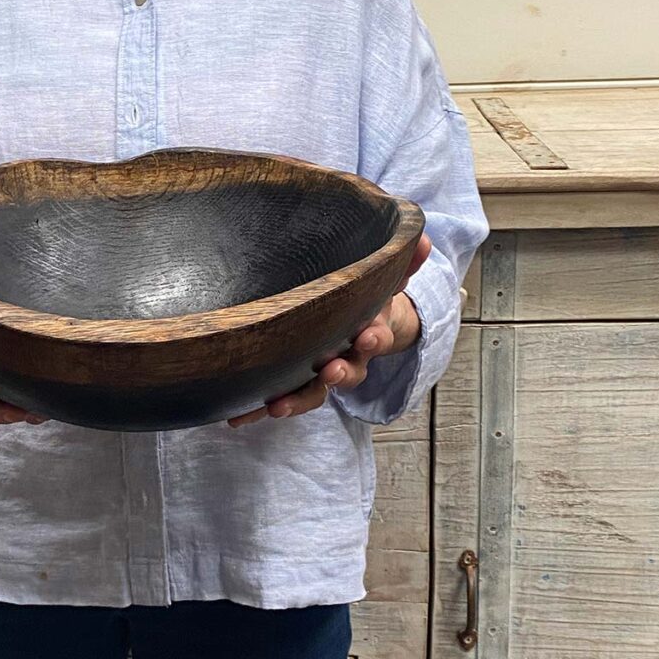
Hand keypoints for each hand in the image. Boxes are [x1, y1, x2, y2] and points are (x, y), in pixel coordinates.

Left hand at [228, 234, 431, 428]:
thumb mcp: (384, 284)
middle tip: (331, 372)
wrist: (358, 333)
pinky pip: (275, 398)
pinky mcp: (291, 384)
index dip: (375, 338)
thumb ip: (401, 265)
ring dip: (296, 401)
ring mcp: (318, 376)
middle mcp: (346, 360)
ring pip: (311, 394)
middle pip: (346, 373)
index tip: (369, 335)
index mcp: (368, 334)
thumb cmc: (363, 304)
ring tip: (276, 407)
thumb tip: (424, 240)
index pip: (376, 337)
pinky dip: (255, 410)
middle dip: (339, 374)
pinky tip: (234, 418)